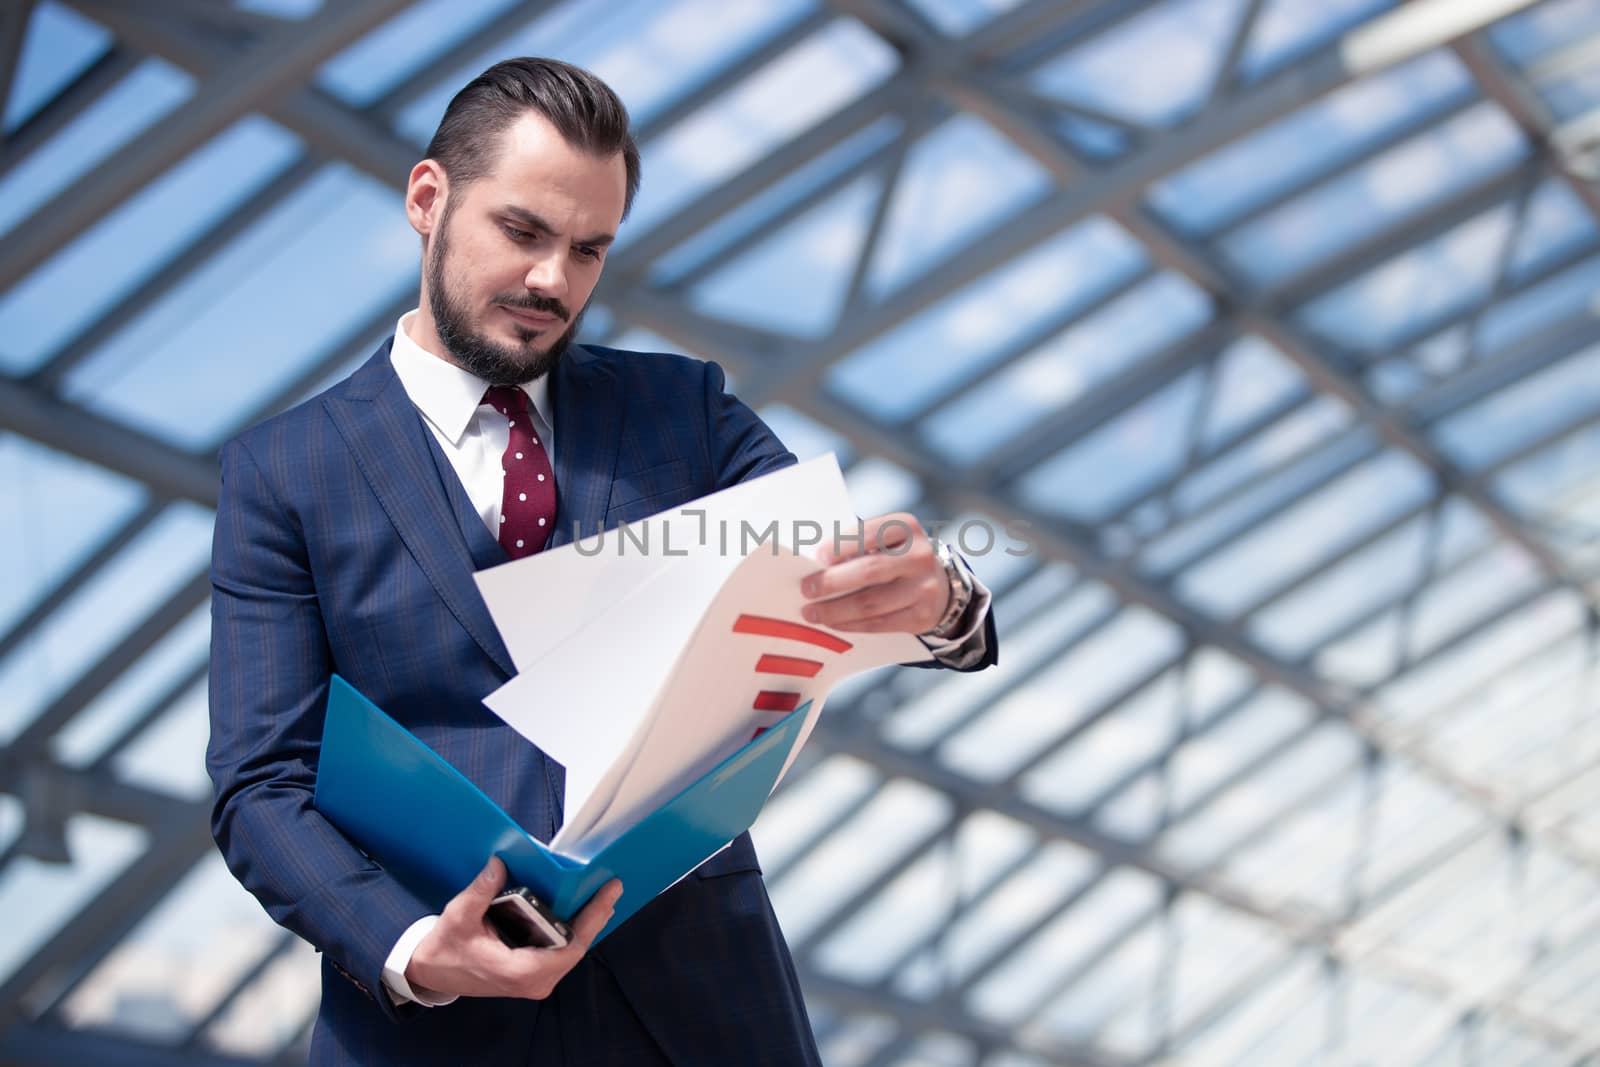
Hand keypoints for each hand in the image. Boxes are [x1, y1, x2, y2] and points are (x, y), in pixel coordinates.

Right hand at [405, 857, 620, 1000]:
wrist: (432, 973)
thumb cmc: (445, 948)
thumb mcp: (460, 916)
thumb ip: (482, 890)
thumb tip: (501, 863)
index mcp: (520, 971)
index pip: (570, 948)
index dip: (592, 920)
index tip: (607, 894)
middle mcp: (533, 981)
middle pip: (576, 948)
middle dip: (595, 917)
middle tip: (611, 887)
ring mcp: (534, 981)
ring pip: (570, 951)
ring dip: (587, 924)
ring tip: (602, 895)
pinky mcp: (532, 976)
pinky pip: (560, 952)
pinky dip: (572, 931)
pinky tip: (581, 911)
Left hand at [799, 512, 948, 634]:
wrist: (937, 584)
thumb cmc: (895, 557)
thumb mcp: (884, 540)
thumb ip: (857, 546)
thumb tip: (815, 566)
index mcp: (906, 527)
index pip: (870, 534)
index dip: (842, 546)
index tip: (818, 557)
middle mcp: (919, 556)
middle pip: (869, 571)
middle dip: (832, 582)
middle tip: (806, 589)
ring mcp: (924, 588)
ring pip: (871, 603)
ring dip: (835, 610)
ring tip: (812, 612)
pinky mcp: (921, 616)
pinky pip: (879, 623)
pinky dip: (851, 624)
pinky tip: (834, 623)